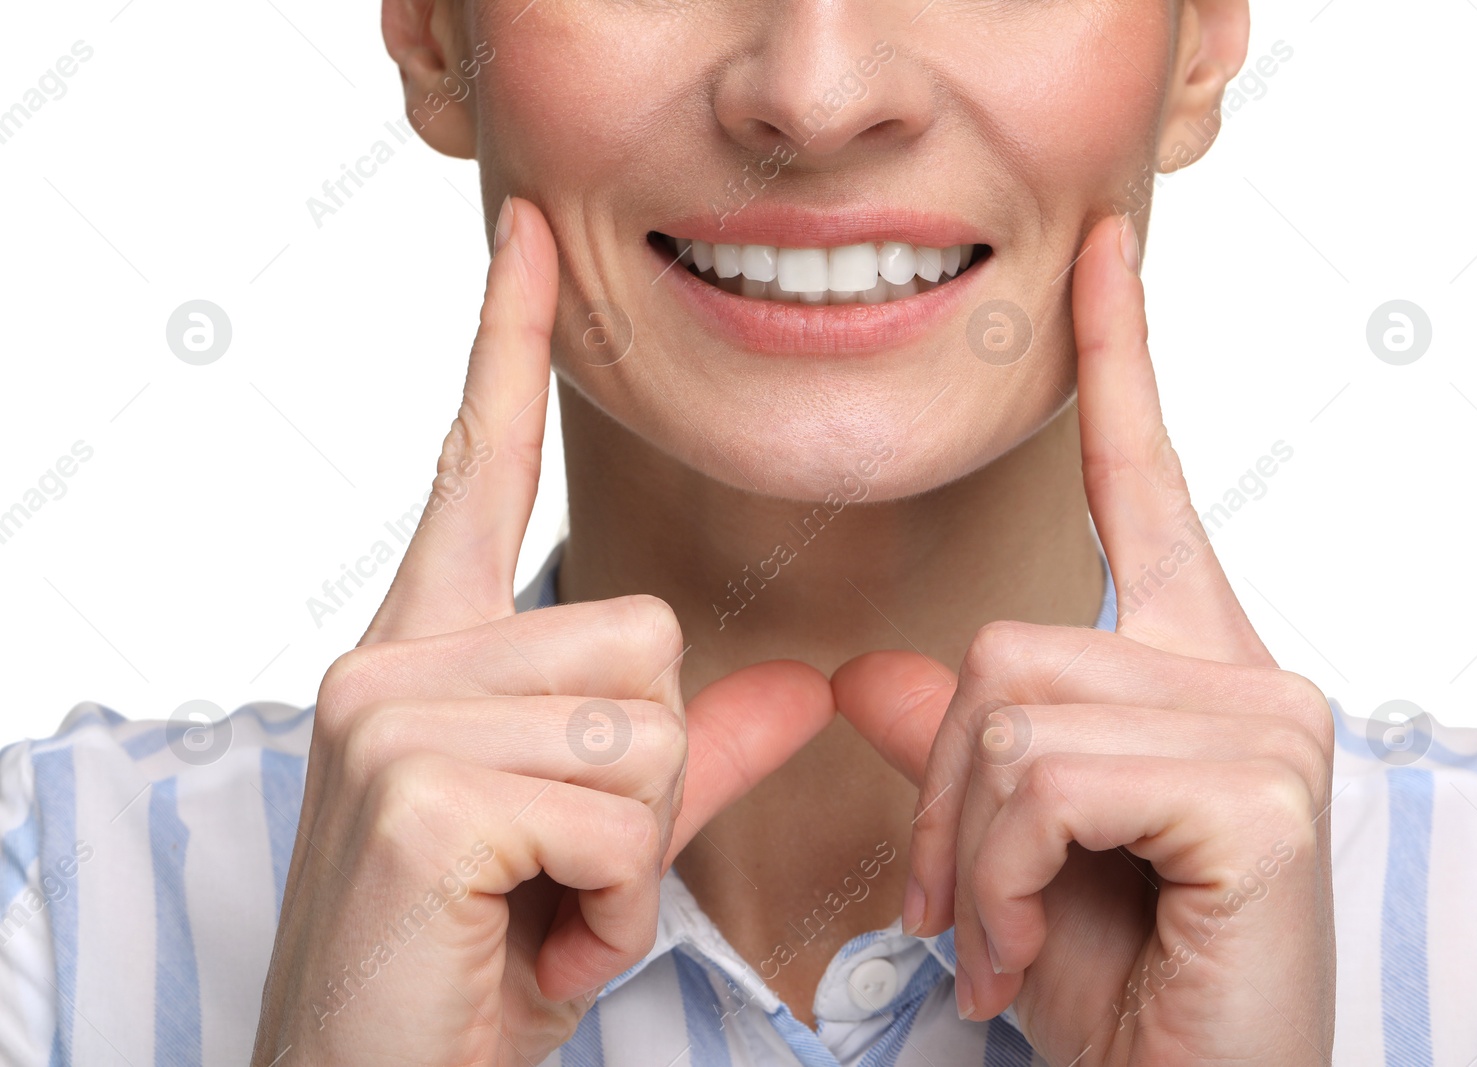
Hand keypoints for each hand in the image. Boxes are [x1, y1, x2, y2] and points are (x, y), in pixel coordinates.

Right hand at [250, 198, 833, 1065]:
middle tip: (561, 867)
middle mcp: (392, 659)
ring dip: (633, 850)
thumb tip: (797, 685)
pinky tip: (530, 936)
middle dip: (649, 779)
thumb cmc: (472, 962)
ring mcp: (393, 717)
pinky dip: (612, 903)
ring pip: (650, 724)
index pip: (480, 464)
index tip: (527, 234)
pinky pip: (625, 810)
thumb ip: (694, 755)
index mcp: (426, 651)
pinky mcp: (418, 790)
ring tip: (544, 904)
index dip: (507, 345)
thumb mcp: (598, 846)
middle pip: (647, 637)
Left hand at [833, 214, 1335, 1064]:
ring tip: (1004, 938)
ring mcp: (1264, 724)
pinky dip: (1006, 878)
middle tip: (963, 907)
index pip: (1143, 488)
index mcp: (1189, 668)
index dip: (1117, 364)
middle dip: (944, 794)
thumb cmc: (1117, 986)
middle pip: (1001, 643)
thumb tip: (866, 676)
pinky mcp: (1260, 790)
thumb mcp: (1009, 855)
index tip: (1095, 254)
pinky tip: (1037, 951)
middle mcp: (1244, 675)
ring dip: (971, 852)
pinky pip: (1047, 776)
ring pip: (1009, 709)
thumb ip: (951, 753)